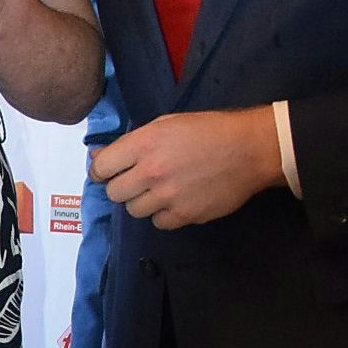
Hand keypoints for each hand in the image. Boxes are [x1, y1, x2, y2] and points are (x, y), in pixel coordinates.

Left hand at [90, 106, 283, 228]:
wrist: (249, 150)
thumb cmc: (206, 131)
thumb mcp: (163, 125)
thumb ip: (129, 143)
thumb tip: (98, 157)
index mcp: (143, 144)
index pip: (101, 168)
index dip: (101, 171)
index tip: (108, 173)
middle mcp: (151, 172)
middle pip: (114, 193)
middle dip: (121, 187)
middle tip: (136, 181)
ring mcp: (168, 196)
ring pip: (134, 210)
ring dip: (142, 202)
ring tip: (159, 191)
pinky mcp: (186, 215)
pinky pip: (159, 223)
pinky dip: (163, 215)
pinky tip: (174, 202)